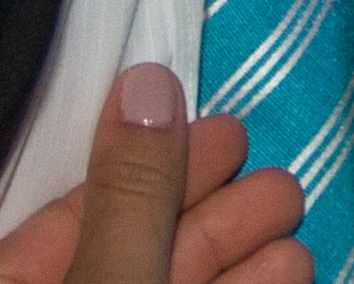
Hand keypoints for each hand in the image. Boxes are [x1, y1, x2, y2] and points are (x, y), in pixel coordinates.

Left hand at [0, 64, 312, 283]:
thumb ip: (132, 194)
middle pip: (127, 247)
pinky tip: (287, 264)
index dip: (145, 164)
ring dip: (237, 246)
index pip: (65, 217)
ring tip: (288, 202)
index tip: (214, 128)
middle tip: (258, 153)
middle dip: (206, 200)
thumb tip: (147, 88)